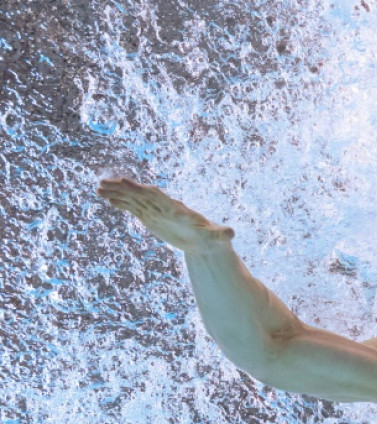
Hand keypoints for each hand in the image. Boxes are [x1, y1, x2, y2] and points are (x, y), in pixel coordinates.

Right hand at [96, 175, 234, 253]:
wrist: (207, 242)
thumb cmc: (213, 239)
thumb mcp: (218, 238)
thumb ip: (222, 235)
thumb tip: (231, 234)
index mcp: (177, 209)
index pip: (156, 196)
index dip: (141, 189)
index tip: (125, 181)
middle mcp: (165, 207)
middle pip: (141, 194)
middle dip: (123, 188)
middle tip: (102, 182)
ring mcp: (157, 212)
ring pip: (135, 200)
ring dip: (118, 193)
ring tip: (98, 188)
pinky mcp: (153, 218)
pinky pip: (134, 208)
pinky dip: (122, 203)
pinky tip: (107, 199)